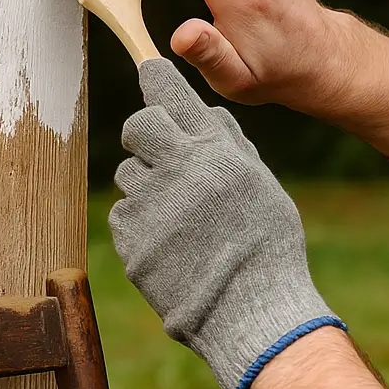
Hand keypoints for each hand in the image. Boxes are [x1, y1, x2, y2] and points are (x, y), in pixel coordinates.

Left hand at [110, 59, 343, 388]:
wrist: (251, 312)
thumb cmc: (265, 248)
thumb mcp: (261, 185)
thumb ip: (230, 145)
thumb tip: (203, 110)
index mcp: (215, 152)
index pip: (171, 94)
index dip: (156, 80)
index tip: (149, 76)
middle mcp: (179, 171)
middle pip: (138, 126)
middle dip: (144, 134)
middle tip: (160, 155)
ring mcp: (151, 207)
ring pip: (128, 174)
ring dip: (146, 186)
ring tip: (177, 215)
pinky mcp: (131, 241)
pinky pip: (123, 215)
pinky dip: (139, 223)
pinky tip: (168, 243)